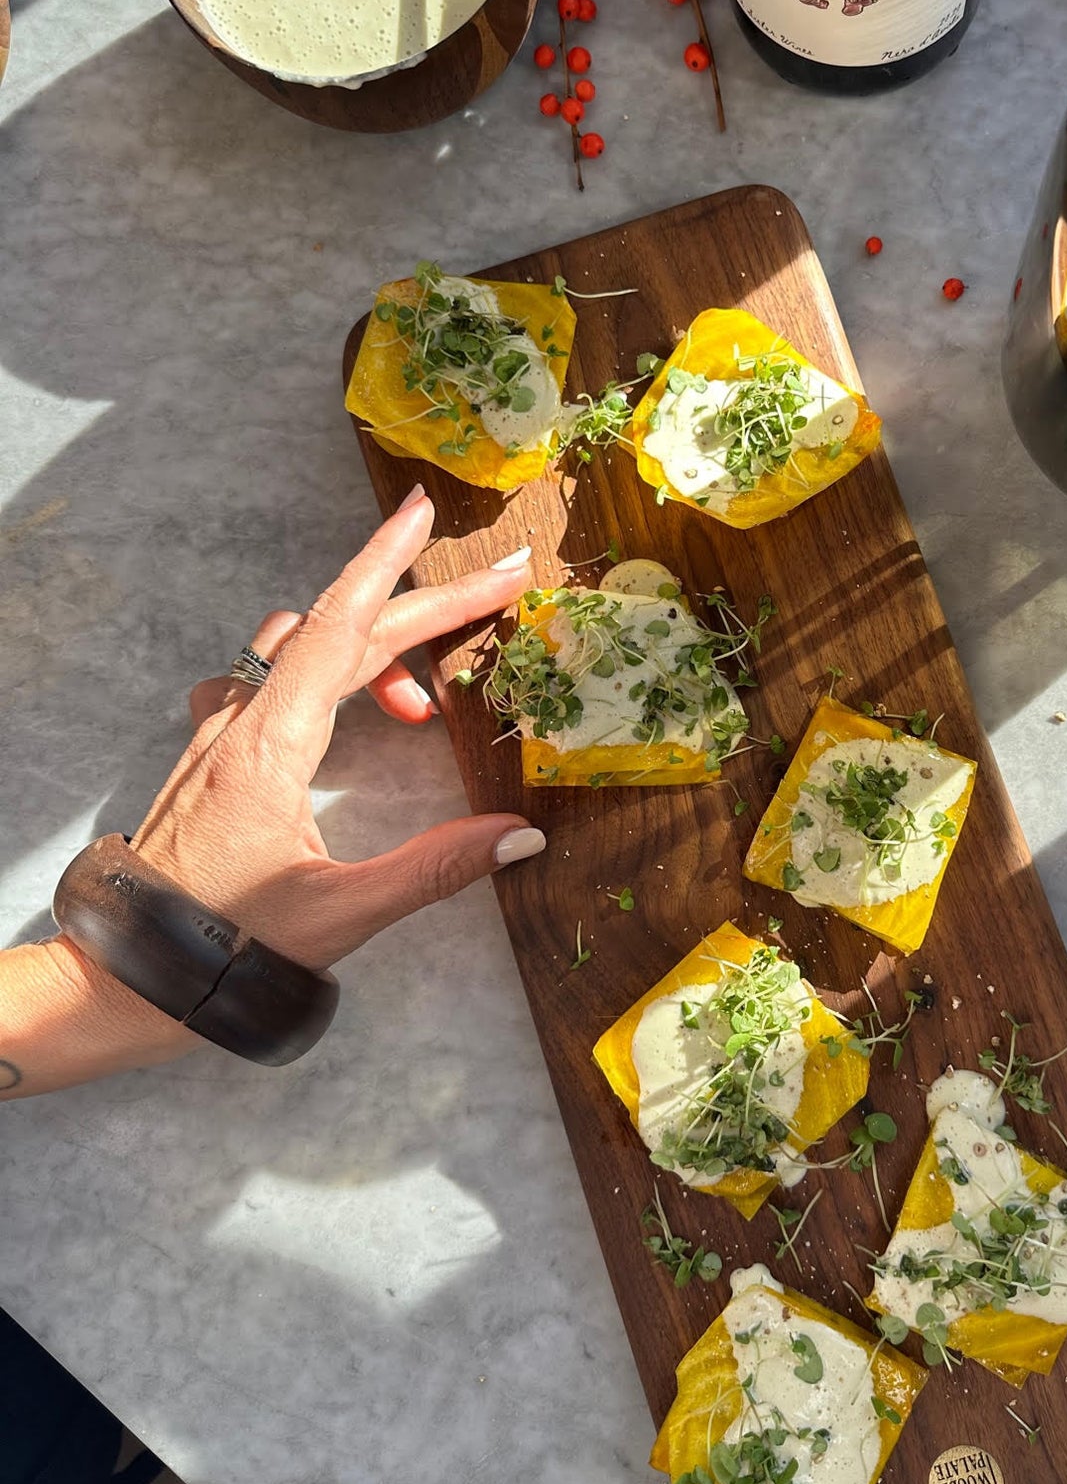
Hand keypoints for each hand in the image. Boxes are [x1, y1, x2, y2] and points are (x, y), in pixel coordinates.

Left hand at [132, 487, 543, 968]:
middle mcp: (241, 720)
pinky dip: (328, 671)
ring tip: (428, 697)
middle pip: (343, 630)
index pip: (340, 626)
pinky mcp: (212, 750)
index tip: (422, 510)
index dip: (386, 562)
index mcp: (268, 744)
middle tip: (500, 584)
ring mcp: (220, 730)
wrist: (128, 973)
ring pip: (305, 647)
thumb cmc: (223, 943)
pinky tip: (348, 711)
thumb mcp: (340, 914)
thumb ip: (433, 869)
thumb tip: (521, 835)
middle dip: (426, 604)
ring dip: (374, 645)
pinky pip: (273, 676)